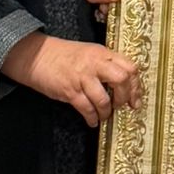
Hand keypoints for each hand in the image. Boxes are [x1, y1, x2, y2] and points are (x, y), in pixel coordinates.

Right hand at [1, 33, 137, 127]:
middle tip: (122, 106)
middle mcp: (95, 63)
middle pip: (122, 79)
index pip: (129, 67)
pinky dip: (92, 118)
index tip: (136, 98)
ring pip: (104, 98)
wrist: (38, 56)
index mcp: (102, 53)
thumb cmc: (64, 56)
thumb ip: (106, 64)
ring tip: (104, 115)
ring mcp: (82, 77)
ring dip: (106, 112)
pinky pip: (86, 108)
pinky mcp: (69, 90)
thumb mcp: (89, 52)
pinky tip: (92, 120)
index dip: (136, 85)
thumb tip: (123, 81)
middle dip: (125, 96)